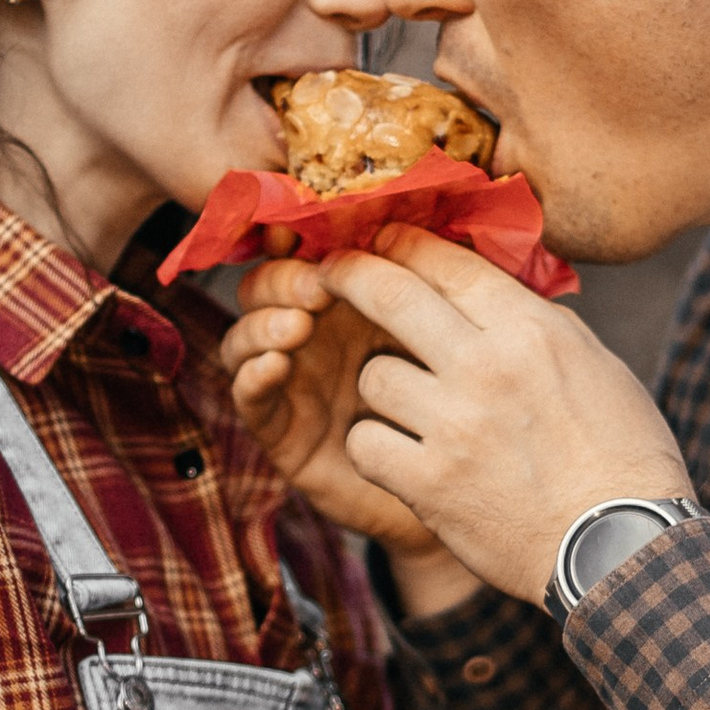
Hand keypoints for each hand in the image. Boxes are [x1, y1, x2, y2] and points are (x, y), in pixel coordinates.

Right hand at [221, 256, 437, 551]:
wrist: (465, 485)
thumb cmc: (463, 402)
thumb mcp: (446, 335)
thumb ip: (426, 285)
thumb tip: (412, 225)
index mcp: (346, 300)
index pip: (301, 254)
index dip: (295, 237)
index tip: (306, 230)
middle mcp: (309, 334)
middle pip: (263, 288)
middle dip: (282, 279)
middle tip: (318, 288)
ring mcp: (289, 381)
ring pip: (244, 337)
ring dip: (263, 323)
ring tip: (297, 326)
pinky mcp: (280, 431)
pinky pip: (249, 397)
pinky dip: (254, 374)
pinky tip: (276, 364)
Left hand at [325, 229, 693, 604]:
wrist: (620, 546)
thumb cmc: (622, 456)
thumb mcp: (598, 365)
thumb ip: (539, 324)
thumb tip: (494, 288)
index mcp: (532, 331)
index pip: (448, 264)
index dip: (403, 244)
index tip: (381, 239)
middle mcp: (486, 368)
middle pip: (390, 296)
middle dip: (350, 274)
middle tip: (331, 272)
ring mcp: (453, 426)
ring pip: (372, 376)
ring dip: (382, 388)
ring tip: (407, 407)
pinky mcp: (429, 484)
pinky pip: (365, 443)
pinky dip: (375, 449)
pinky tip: (398, 457)